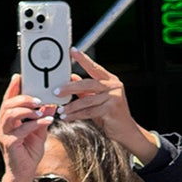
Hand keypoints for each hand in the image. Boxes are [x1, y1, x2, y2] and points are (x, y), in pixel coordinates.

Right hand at [0, 74, 53, 181]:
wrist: (25, 173)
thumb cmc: (29, 152)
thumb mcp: (39, 132)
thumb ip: (42, 118)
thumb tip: (51, 105)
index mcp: (7, 121)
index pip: (7, 100)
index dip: (12, 88)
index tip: (19, 76)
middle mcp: (2, 126)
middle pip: (7, 105)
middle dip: (23, 98)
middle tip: (38, 98)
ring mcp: (3, 134)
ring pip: (10, 114)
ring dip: (27, 109)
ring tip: (41, 109)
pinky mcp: (9, 143)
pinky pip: (20, 129)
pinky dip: (34, 123)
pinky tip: (47, 121)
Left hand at [59, 48, 158, 163]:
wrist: (124, 130)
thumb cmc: (110, 114)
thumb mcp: (96, 99)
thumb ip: (85, 89)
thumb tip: (71, 78)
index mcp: (110, 81)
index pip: (94, 67)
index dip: (83, 59)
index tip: (72, 51)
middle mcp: (114, 86)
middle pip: (88, 83)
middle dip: (70, 88)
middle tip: (56, 92)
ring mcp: (114, 97)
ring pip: (87, 100)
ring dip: (71, 106)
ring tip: (61, 110)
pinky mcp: (112, 109)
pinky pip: (89, 111)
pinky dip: (76, 115)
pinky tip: (68, 117)